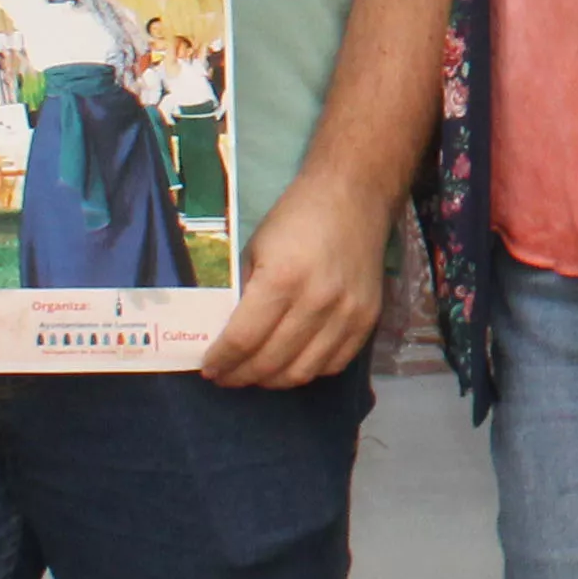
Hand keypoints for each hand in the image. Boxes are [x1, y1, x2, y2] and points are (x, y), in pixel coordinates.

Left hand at [197, 171, 389, 386]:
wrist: (353, 197)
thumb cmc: (295, 219)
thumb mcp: (255, 250)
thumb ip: (244, 294)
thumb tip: (229, 337)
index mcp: (282, 279)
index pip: (243, 339)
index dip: (222, 361)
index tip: (210, 368)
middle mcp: (317, 301)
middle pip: (271, 362)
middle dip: (241, 375)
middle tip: (227, 376)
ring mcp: (347, 313)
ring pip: (303, 371)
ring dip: (273, 381)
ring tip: (257, 375)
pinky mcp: (368, 319)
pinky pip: (334, 364)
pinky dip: (308, 371)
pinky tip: (292, 363)